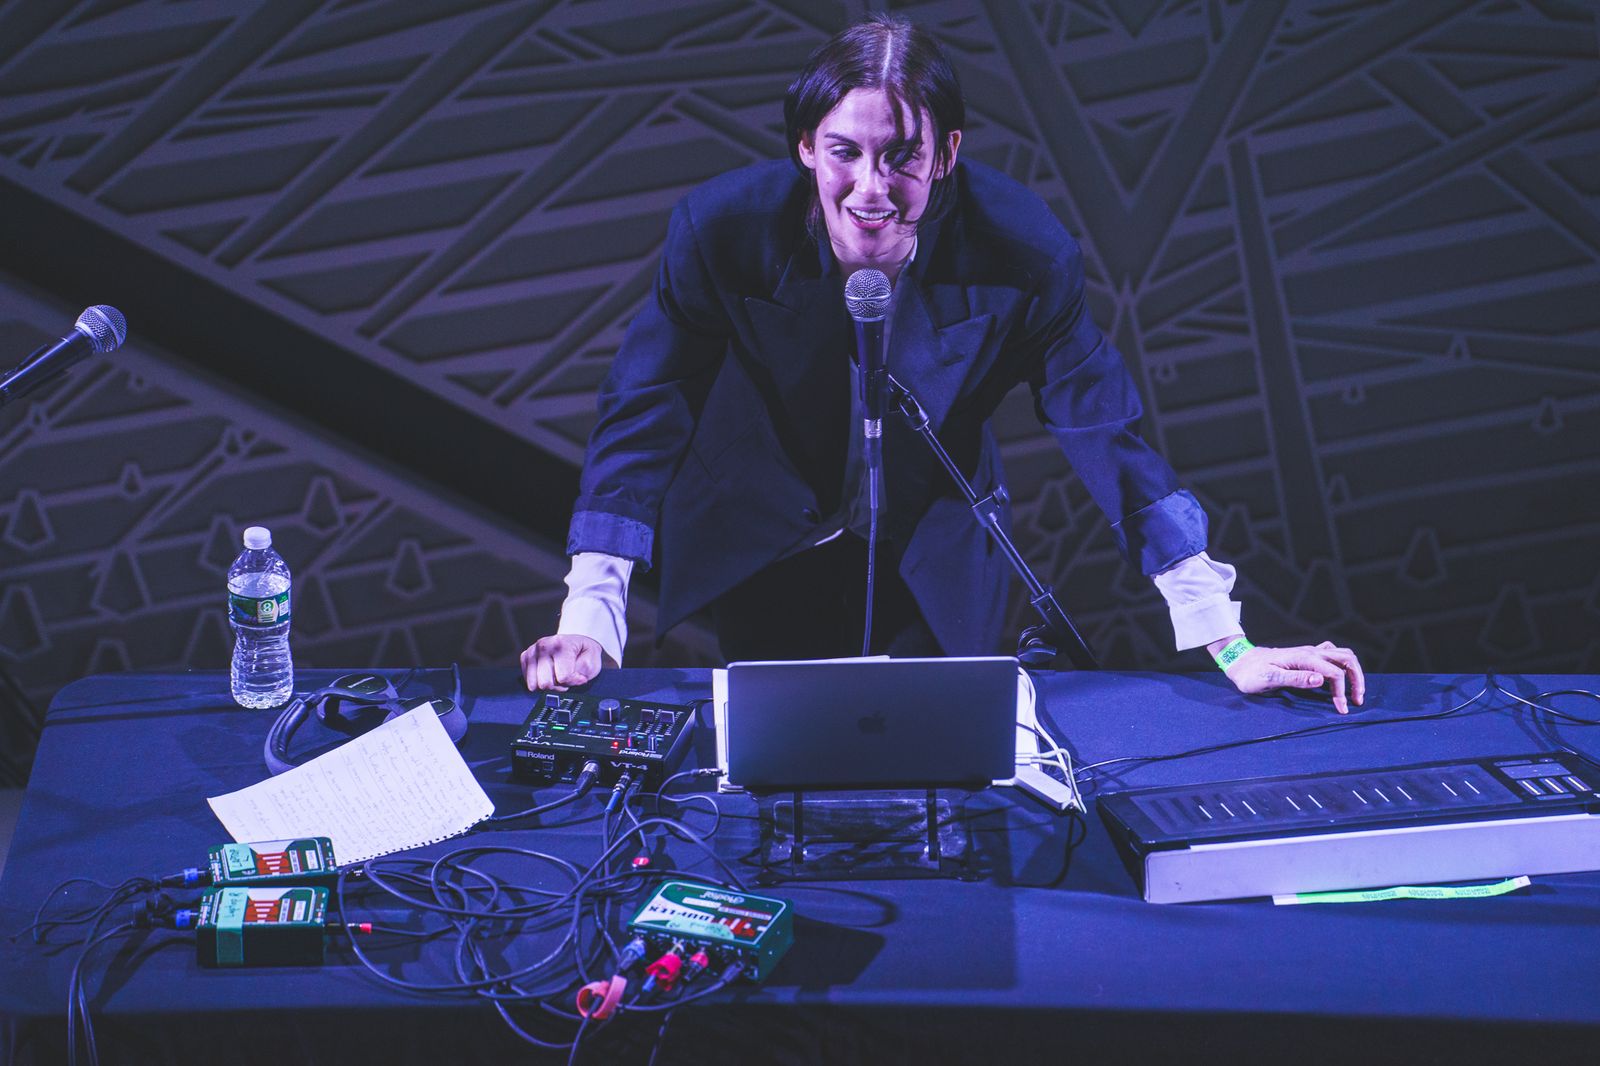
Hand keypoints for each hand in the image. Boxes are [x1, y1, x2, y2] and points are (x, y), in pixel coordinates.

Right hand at [521, 635, 603, 691]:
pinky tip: (549, 674)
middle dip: (559, 685)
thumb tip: (572, 679)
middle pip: (546, 683)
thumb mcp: (593, 659)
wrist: (574, 642)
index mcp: (561, 644)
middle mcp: (543, 646)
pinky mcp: (525, 657)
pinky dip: (540, 682)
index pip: (563, 677)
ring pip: (535, 685)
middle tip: (567, 677)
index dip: (574, 682)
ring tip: (557, 676)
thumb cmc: (583, 652)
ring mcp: (532, 651)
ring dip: (549, 685)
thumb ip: (584, 670)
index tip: (580, 677)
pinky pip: (529, 682)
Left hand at [1218, 639, 1364, 714]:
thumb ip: (1296, 679)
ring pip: (1342, 654)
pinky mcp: (1306, 655)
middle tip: (1357, 699)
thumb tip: (1321, 679)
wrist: (1240, 661)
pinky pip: (1332, 654)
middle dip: (1357, 679)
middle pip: (1347, 658)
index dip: (1342, 692)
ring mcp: (1309, 652)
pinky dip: (1342, 665)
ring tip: (1354, 690)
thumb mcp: (1270, 679)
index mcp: (1304, 658)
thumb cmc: (1251, 673)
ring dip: (1352, 671)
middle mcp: (1310, 652)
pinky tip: (1338, 678)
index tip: (1341, 710)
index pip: (1335, 673)